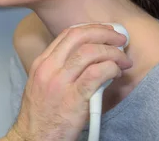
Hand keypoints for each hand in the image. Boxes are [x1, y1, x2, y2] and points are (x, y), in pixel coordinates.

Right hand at [12, 24, 131, 140]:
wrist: (34, 138)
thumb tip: (87, 58)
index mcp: (42, 63)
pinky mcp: (73, 99)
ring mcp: (60, 83)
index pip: (67, 34)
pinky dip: (111, 68)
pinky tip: (116, 73)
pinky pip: (96, 74)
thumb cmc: (41, 114)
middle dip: (103, 33)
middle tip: (119, 39)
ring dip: (112, 52)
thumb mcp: (42, 84)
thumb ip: (60, 69)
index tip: (105, 31)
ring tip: (123, 59)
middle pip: (78, 36)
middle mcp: (49, 68)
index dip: (90, 28)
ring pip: (90, 52)